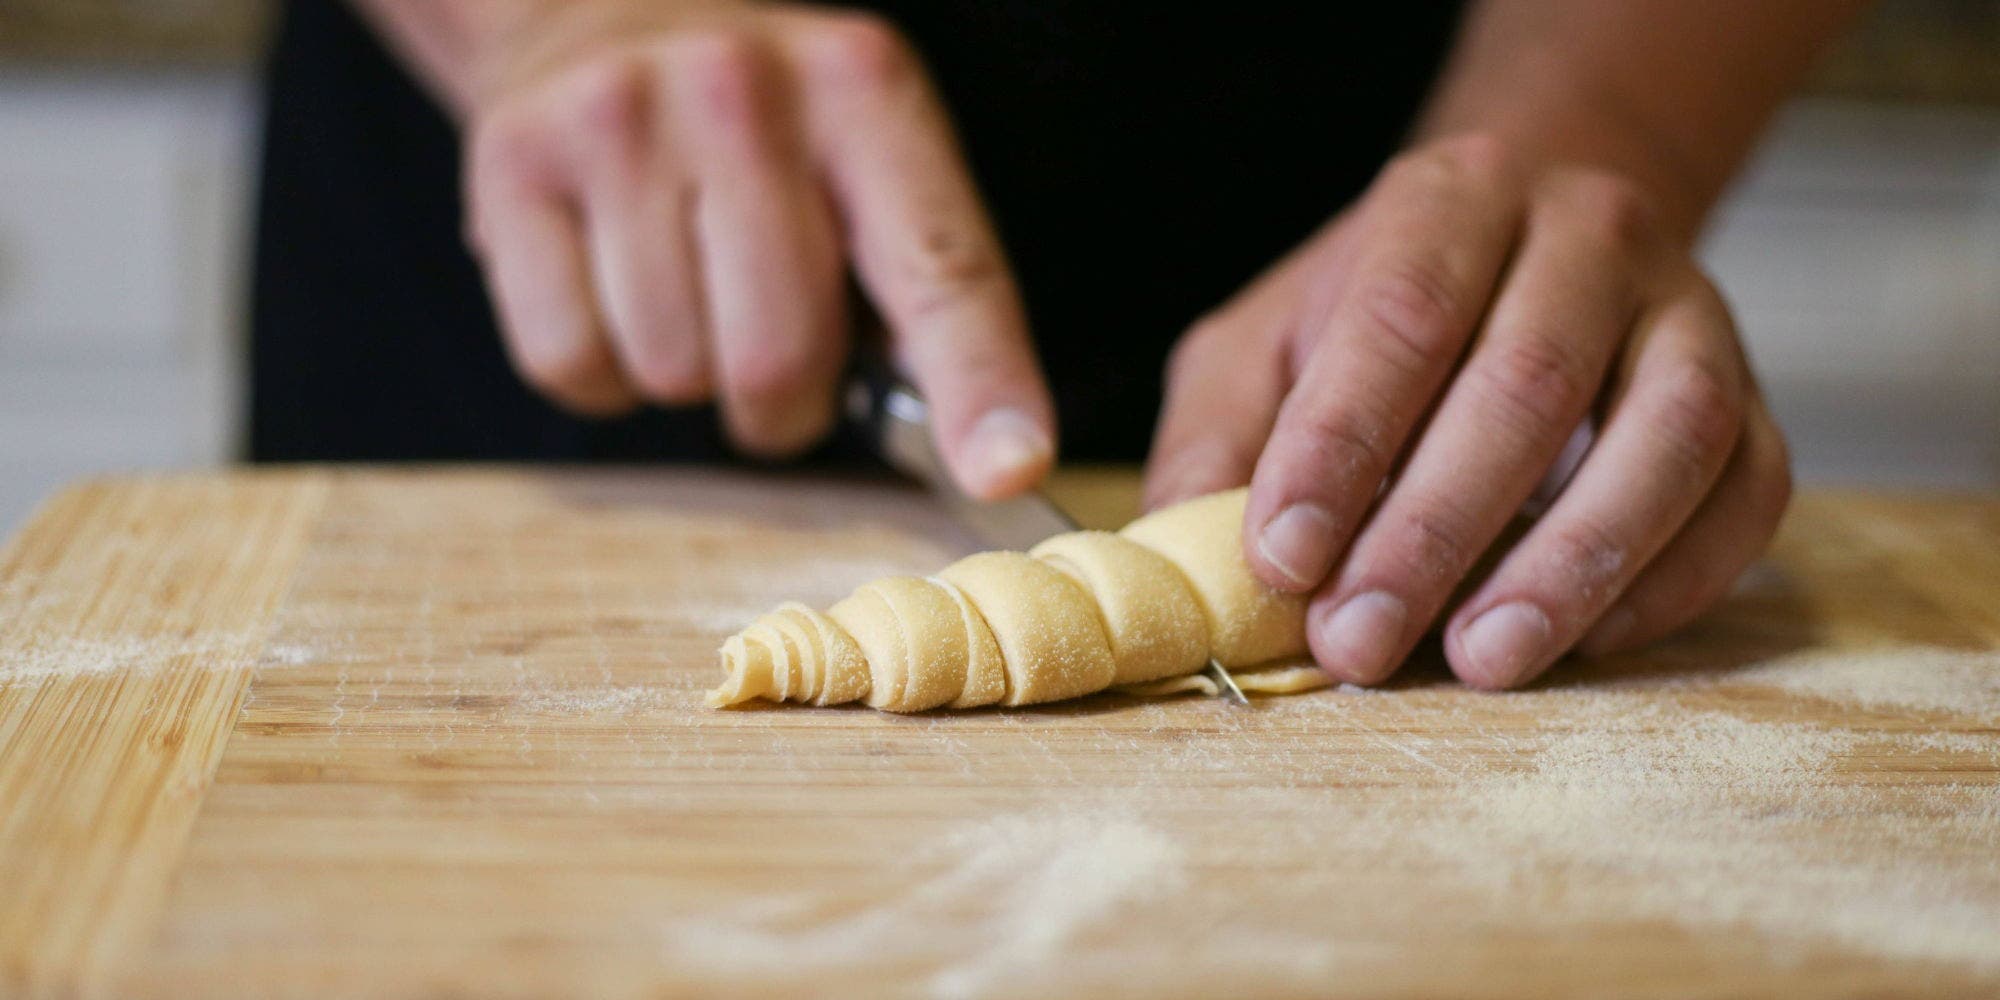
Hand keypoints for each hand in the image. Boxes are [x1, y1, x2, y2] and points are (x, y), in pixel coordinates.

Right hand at [460, 2, 1053, 496]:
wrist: (600, 9)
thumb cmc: (763, 127)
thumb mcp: (870, 159)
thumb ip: (924, 286)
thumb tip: (980, 447)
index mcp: (865, 92)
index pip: (940, 267)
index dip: (979, 385)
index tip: (1005, 470)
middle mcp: (741, 91)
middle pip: (779, 360)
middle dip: (782, 405)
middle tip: (771, 358)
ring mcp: (617, 120)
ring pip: (671, 373)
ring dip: (688, 379)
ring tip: (685, 290)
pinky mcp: (511, 165)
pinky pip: (572, 364)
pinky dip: (601, 374)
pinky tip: (612, 292)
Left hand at [1145, 134, 1790, 688]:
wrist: (1533, 246)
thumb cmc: (1379, 314)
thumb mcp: (1265, 344)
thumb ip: (1219, 438)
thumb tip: (1183, 559)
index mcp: (1449, 201)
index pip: (1400, 316)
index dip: (1340, 446)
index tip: (1286, 561)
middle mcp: (1585, 236)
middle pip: (1528, 381)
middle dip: (1433, 531)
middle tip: (1359, 642)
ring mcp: (1690, 313)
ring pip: (1664, 434)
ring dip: (1571, 563)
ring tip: (1480, 661)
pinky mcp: (1754, 398)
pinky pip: (1744, 489)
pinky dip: (1673, 577)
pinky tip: (1586, 640)